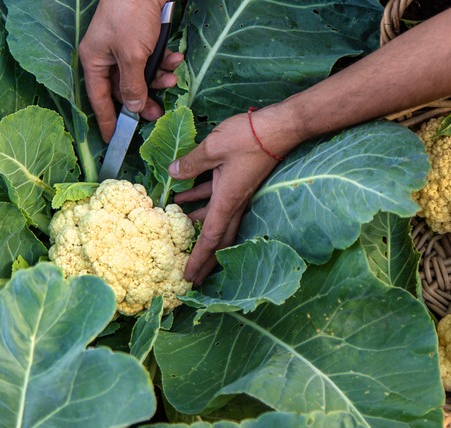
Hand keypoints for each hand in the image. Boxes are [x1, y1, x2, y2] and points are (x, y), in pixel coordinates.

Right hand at [79, 0, 183, 141]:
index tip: (113, 140)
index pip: (98, 99)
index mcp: (95, 61)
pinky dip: (165, 63)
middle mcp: (107, 57)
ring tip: (171, 80)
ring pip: (141, 77)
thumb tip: (133, 106)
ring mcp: (124, 48)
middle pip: (123, 90)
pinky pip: (152, 61)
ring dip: (159, 80)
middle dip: (143, 100)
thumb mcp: (132, 56)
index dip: (106, 120)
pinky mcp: (140, 41)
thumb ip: (132, 84)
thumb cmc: (130, 15)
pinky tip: (175, 58)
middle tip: (159, 114)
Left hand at [170, 105, 304, 284]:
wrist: (278, 128)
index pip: (210, 238)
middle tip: (191, 275)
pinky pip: (216, 199)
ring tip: (179, 236)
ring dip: (198, 228)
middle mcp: (234, 202)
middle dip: (204, 258)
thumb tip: (171, 173)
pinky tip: (182, 198)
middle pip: (217, 239)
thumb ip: (190, 162)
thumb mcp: (213, 148)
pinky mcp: (238, 182)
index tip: (188, 277)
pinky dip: (199, 202)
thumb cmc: (248, 138)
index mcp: (228, 201)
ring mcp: (237, 193)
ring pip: (216, 219)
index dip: (198, 259)